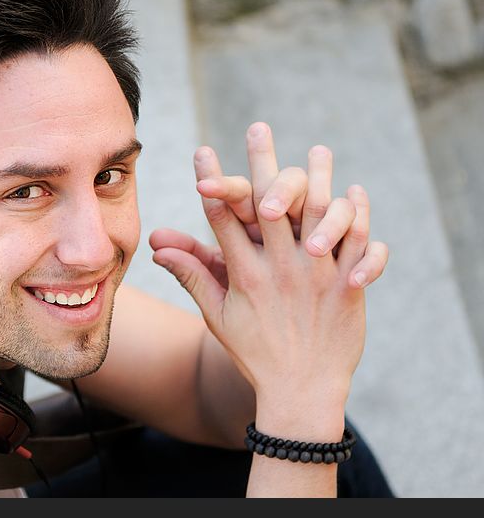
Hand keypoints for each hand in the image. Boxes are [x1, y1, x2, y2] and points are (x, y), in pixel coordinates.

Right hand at [150, 123, 388, 428]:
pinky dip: (359, 215)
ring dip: (319, 178)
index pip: (223, 217)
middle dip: (262, 162)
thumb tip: (159, 246)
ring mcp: (318, 275)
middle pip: (270, 203)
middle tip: (259, 127)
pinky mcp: (348, 286)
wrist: (303, 390)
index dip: (212, 180)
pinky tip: (355, 190)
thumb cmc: (255, 353)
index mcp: (245, 274)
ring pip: (320, 215)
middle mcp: (281, 268)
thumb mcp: (218, 316)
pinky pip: (358, 242)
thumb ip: (193, 275)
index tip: (203, 151)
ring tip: (317, 149)